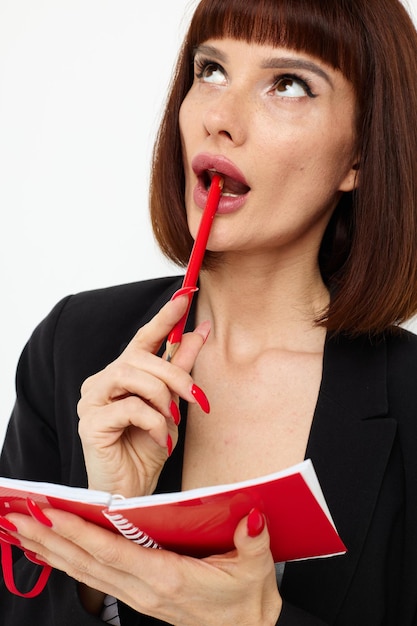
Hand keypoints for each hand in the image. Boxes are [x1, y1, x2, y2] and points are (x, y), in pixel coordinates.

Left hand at [8, 507, 281, 625]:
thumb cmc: (248, 600)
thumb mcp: (256, 569)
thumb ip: (252, 540)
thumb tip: (249, 513)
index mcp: (170, 578)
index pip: (115, 553)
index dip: (81, 533)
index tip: (51, 514)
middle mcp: (146, 589)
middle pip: (89, 562)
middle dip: (51, 538)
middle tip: (18, 515)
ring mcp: (139, 596)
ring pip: (86, 572)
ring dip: (52, 550)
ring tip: (22, 530)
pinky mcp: (139, 596)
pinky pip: (96, 578)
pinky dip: (69, 563)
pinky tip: (52, 552)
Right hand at [77, 293, 209, 496]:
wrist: (132, 490)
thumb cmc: (148, 447)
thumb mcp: (172, 404)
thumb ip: (182, 367)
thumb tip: (200, 330)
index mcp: (123, 373)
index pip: (143, 337)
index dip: (164, 316)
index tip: (185, 294)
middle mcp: (103, 381)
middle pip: (142, 359)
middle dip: (176, 375)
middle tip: (196, 398)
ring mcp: (93, 400)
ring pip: (133, 376)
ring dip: (163, 397)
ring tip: (172, 420)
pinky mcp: (90, 423)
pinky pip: (130, 408)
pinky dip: (154, 422)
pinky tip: (162, 438)